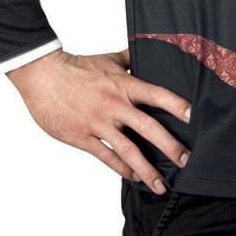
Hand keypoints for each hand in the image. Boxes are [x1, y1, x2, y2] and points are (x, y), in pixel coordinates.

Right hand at [6, 47, 191, 193]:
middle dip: (170, 146)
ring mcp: (98, 123)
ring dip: (147, 169)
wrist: (42, 76)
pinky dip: (121, 169)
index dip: (176, 105)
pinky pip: (106, 157)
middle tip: (186, 161)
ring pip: (128, 150)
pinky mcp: (82, 137)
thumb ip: (131, 58)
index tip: (193, 117)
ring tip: (161, 184)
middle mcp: (114, 105)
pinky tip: (133, 177)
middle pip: (148, 127)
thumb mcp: (108, 59)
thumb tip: (150, 50)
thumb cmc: (76, 67)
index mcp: (122, 84)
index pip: (156, 94)